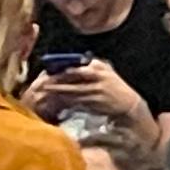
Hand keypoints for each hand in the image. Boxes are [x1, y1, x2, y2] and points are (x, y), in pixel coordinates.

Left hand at [25, 61, 140, 123]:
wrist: (128, 103)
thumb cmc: (114, 87)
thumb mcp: (106, 72)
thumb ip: (91, 68)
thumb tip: (70, 67)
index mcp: (98, 66)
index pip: (74, 66)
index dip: (59, 69)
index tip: (47, 73)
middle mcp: (97, 75)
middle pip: (70, 77)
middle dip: (55, 80)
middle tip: (41, 83)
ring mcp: (96, 88)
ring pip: (71, 89)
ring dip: (57, 91)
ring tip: (44, 92)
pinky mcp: (94, 101)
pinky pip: (76, 100)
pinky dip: (65, 101)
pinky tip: (56, 102)